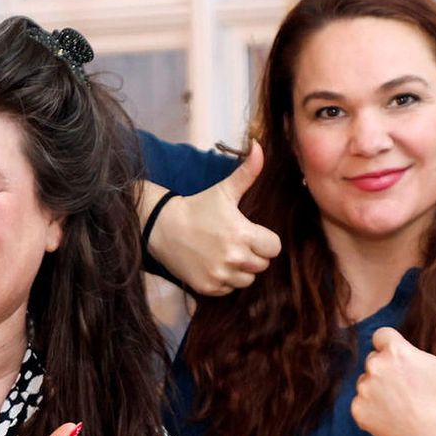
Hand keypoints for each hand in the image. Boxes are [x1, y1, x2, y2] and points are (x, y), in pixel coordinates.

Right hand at [147, 142, 280, 296]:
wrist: (162, 227)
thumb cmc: (198, 207)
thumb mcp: (224, 190)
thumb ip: (247, 172)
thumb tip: (260, 146)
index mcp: (243, 234)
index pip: (274, 248)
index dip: (266, 240)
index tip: (252, 233)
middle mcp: (233, 258)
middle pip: (262, 265)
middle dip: (253, 254)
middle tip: (235, 241)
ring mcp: (219, 274)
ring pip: (246, 280)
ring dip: (240, 270)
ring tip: (224, 253)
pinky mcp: (207, 287)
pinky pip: (228, 290)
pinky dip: (224, 280)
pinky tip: (213, 264)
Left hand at [350, 318, 435, 435]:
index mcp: (395, 351)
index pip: (383, 335)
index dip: (394, 346)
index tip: (407, 362)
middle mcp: (374, 367)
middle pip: (375, 359)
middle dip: (388, 369)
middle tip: (410, 387)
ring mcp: (364, 389)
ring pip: (366, 381)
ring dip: (378, 388)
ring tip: (403, 403)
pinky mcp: (356, 410)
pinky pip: (360, 403)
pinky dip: (372, 409)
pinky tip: (392, 416)